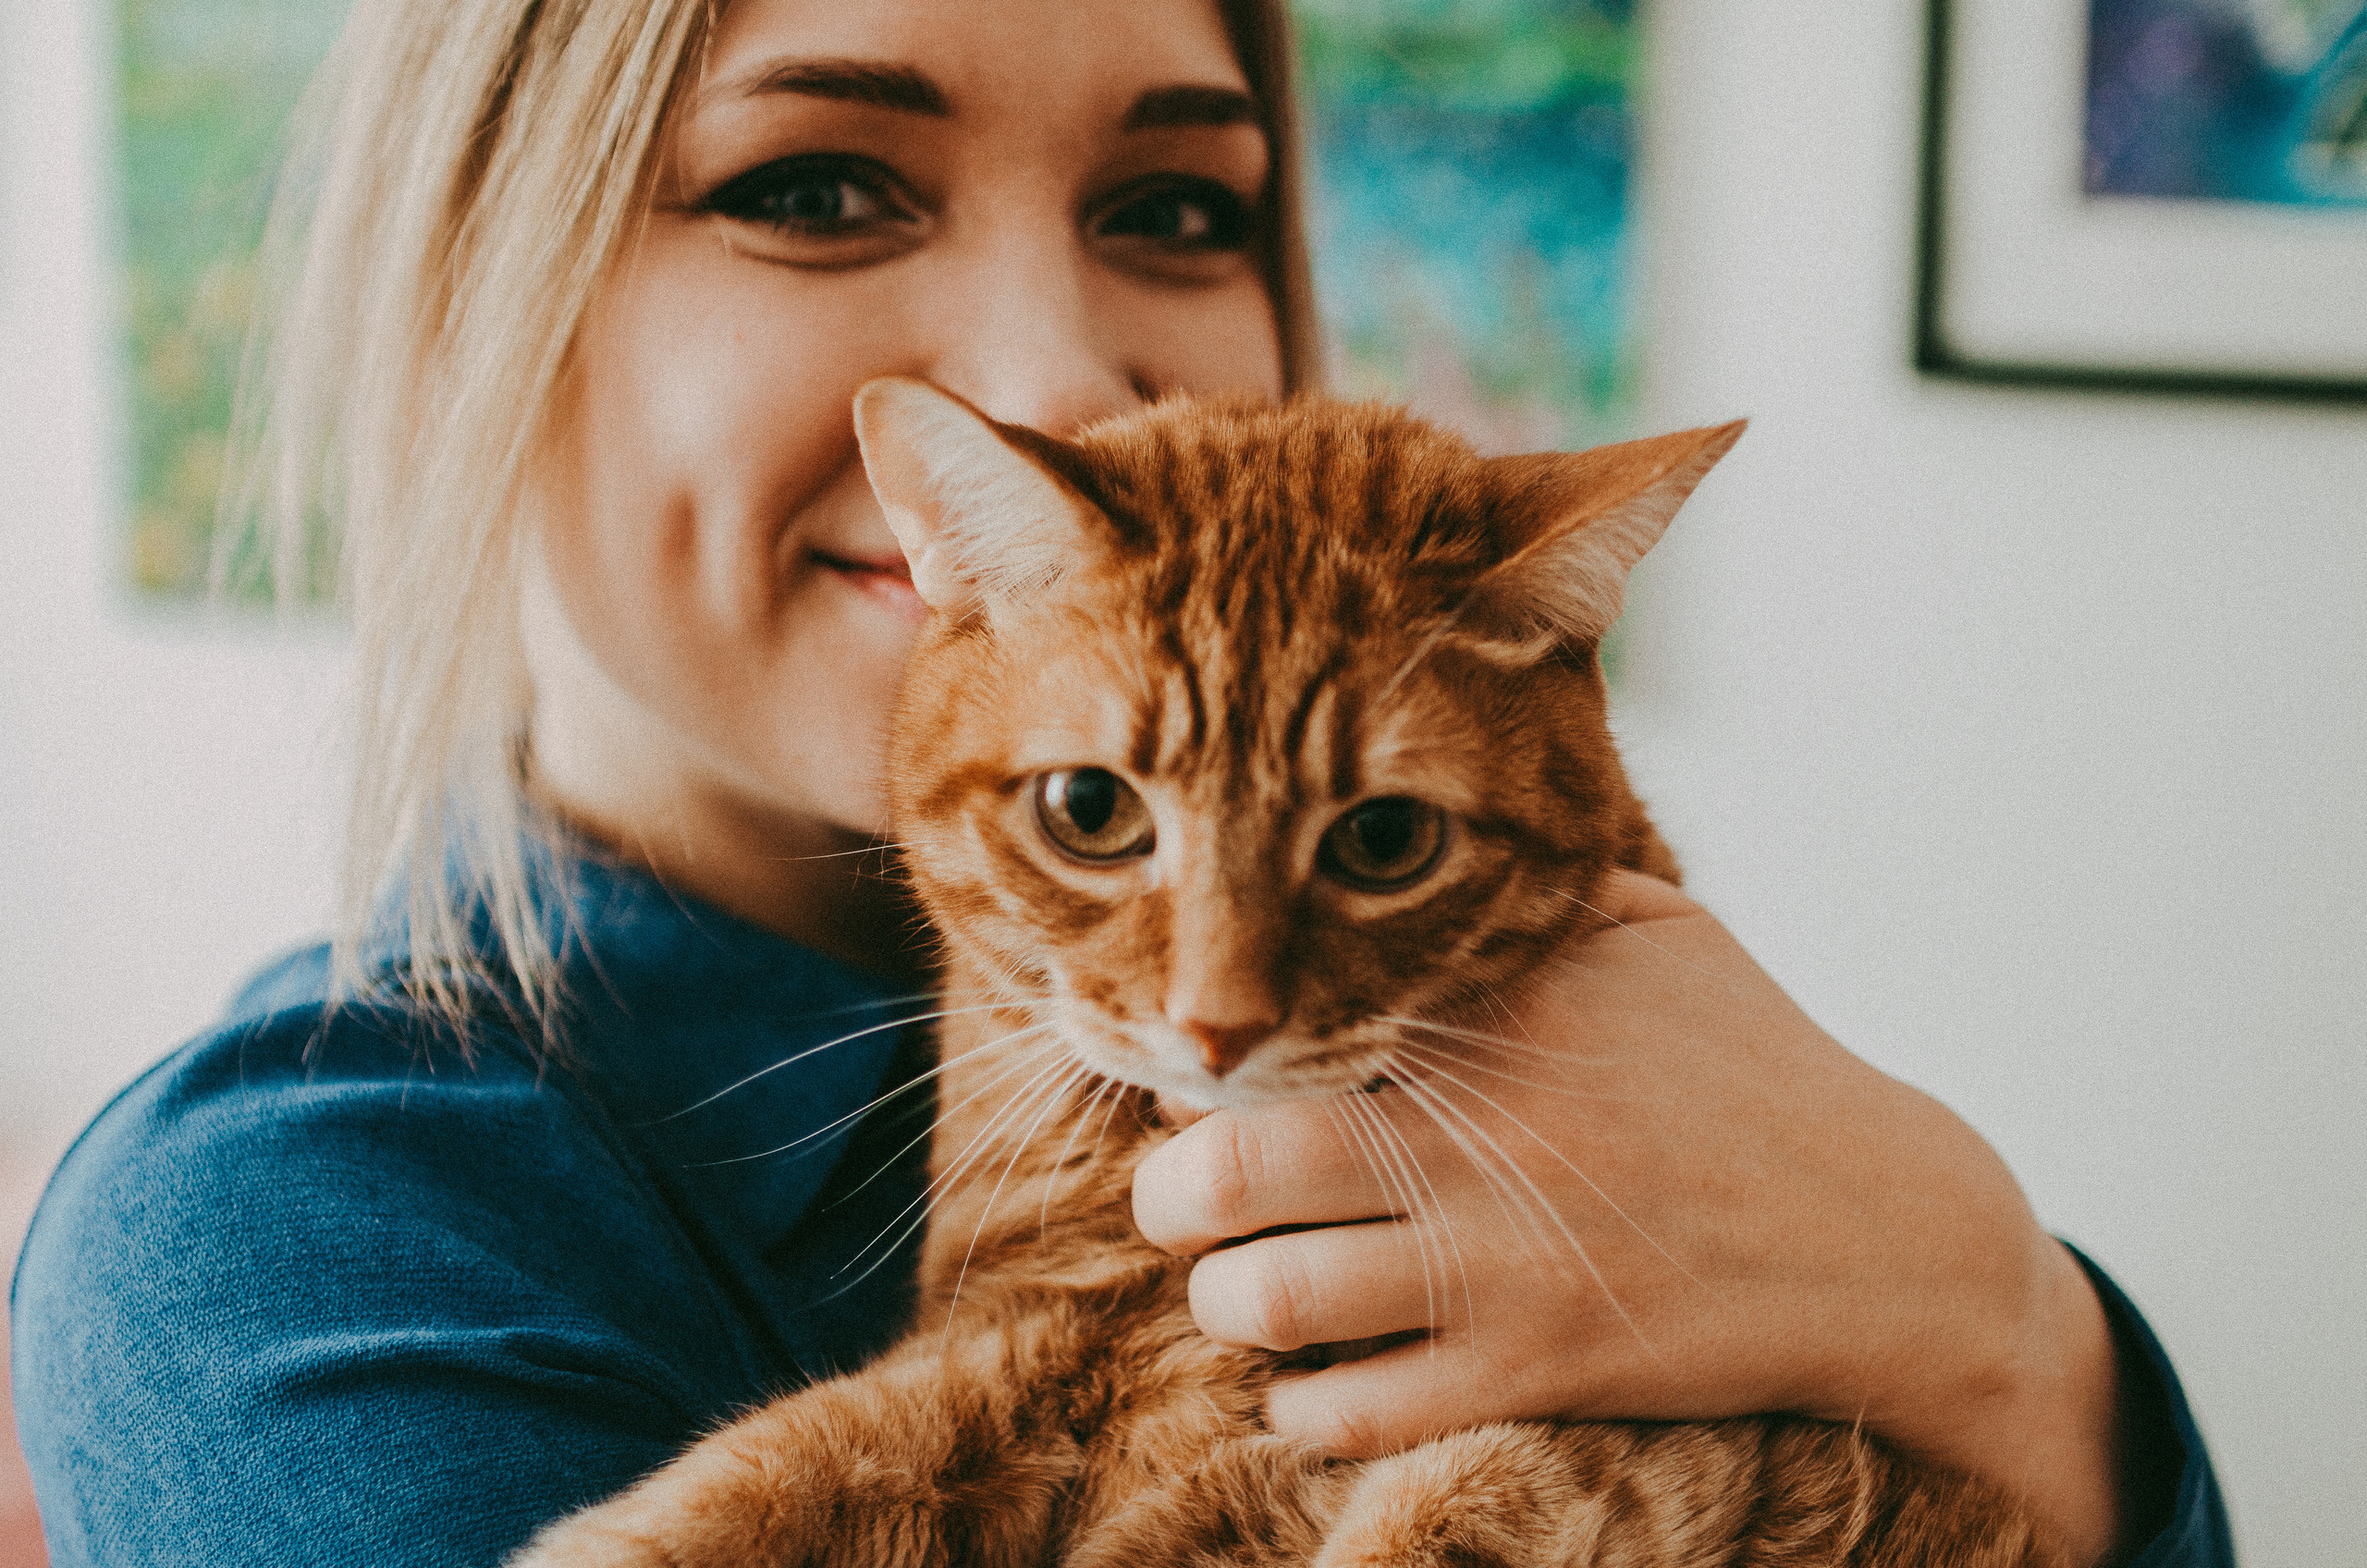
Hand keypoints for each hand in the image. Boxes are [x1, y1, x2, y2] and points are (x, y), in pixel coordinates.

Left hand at [1133, 871, 2129, 1566]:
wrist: (1895, 1242)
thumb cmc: (1765, 1076)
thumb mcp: (1666, 940)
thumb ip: (1539, 892)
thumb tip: (1431, 850)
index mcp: (1502, 1012)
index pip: (1288, 1026)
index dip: (1217, 1056)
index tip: (1207, 1072)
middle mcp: (1481, 1135)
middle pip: (1228, 1166)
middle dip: (1169, 1189)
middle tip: (1179, 1194)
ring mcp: (1502, 1264)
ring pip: (1264, 1299)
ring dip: (1225, 1302)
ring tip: (1241, 1289)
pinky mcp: (1534, 1373)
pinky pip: (1348, 1413)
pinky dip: (1301, 1407)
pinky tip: (1314, 1382)